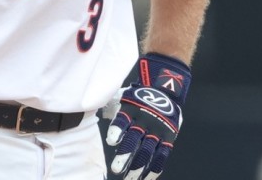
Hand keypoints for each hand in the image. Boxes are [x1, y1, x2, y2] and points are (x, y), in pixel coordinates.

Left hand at [105, 53, 191, 179]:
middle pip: (135, 139)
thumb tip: (93, 112)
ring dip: (138, 166)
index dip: (117, 130)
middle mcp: (145, 120)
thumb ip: (110, 107)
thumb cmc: (137, 96)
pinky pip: (162, 155)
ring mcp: (158, 129)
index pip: (123, 120)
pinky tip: (146, 178)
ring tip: (129, 178)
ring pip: (148, 150)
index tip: (111, 141)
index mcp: (131, 109)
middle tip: (116, 169)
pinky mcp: (168, 137)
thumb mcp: (122, 96)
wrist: (165, 91)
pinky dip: (154, 168)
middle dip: (125, 155)